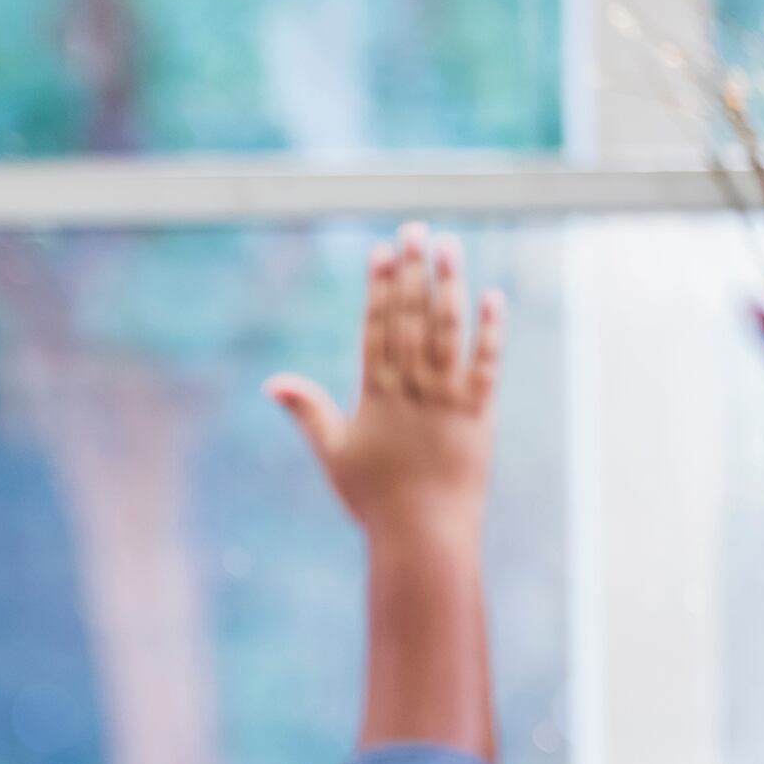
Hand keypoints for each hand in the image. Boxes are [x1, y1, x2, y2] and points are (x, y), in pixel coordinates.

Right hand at [268, 225, 504, 539]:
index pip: (377, 328)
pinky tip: (492, 296)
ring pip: (447, 331)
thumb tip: (271, 382)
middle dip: (412, 271)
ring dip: (448, 286)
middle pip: (410, 318)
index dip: (379, 287)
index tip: (382, 252)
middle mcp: (411, 389)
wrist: (423, 533)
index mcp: (376, 395)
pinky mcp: (479, 413)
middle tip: (415, 230)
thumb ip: (306, 411)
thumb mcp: (332, 454)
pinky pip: (487, 363)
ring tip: (449, 246)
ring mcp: (447, 398)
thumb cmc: (374, 499)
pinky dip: (490, 330)